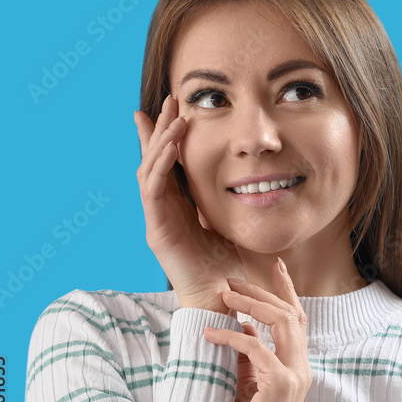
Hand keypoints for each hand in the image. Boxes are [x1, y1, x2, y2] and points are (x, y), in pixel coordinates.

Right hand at [134, 95, 245, 313]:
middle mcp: (164, 211)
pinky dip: (161, 166)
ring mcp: (157, 220)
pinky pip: (153, 191)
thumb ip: (230, 202)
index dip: (168, 137)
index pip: (170, 165)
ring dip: (161, 141)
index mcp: (181, 208)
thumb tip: (251, 180)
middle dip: (160, 129)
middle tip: (168, 100)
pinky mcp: (157, 232)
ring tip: (172, 116)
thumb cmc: (232, 268)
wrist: (223, 300)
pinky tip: (171, 146)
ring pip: (150, 171)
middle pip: (155, 161)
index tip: (172, 109)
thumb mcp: (232, 224)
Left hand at [203, 258, 312, 401]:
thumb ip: (250, 359)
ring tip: (223, 296)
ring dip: (251, 305)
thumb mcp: (248, 386)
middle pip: (290, 314)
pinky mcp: (280, 385)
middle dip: (262, 292)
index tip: (275, 265)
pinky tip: (210, 334)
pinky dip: (232, 336)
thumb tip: (240, 328)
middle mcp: (301, 367)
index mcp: (297, 367)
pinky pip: (256, 348)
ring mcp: (294, 375)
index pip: (297, 319)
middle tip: (231, 280)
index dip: (286, 290)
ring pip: (281, 322)